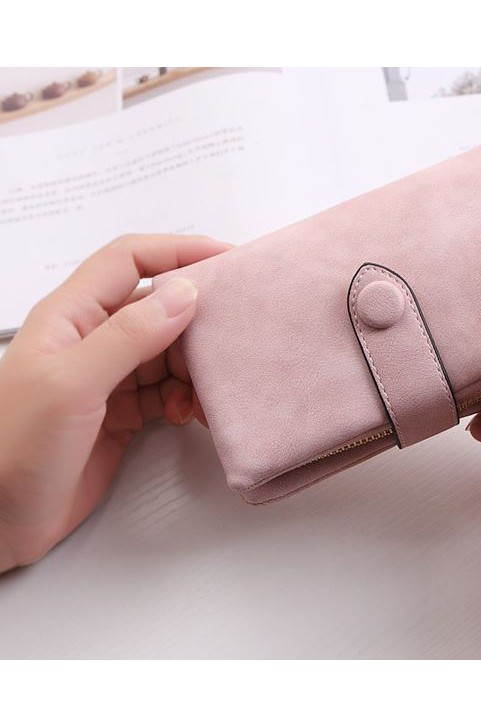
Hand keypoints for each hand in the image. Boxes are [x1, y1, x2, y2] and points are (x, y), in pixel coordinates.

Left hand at [0, 234, 229, 572]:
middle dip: (197, 321)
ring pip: (169, 353)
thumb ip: (130, 336)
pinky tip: (187, 415)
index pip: (129, 260)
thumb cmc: (17, 448)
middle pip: (159, 308)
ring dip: (195, 368)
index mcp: (71, 316)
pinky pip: (168, 391)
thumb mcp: (72, 385)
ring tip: (207, 391)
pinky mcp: (124, 413)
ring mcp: (109, 377)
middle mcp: (93, 339)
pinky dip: (185, 399)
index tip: (227, 258)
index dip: (178, 250)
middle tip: (230, 340)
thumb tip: (187, 292)